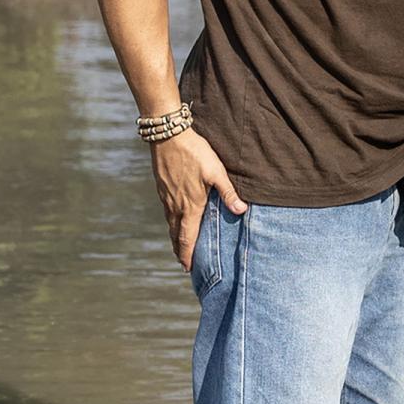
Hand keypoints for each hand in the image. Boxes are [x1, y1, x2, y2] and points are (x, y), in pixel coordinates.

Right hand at [150, 129, 244, 265]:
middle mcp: (175, 205)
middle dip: (180, 250)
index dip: (187, 254)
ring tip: (179, 246)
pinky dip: (171, 222)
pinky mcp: (162, 187)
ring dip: (175, 237)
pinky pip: (166, 211)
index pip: (187, 237)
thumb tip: (241, 211)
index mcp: (190, 205)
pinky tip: (175, 220)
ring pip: (170, 223)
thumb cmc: (195, 152)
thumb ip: (228, 192)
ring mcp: (166, 196)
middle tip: (184, 263)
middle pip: (176, 234)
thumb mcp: (216, 171)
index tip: (188, 268)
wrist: (168, 136)